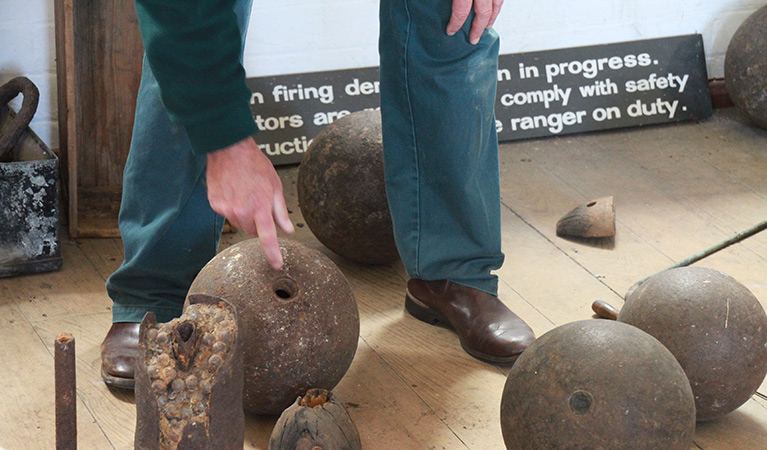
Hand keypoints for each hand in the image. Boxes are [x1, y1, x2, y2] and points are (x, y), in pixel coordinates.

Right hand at [206, 137, 293, 269]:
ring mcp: (226, 209)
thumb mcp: (274, 186)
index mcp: (260, 208)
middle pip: (251, 231)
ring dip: (243, 214)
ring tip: (244, 193)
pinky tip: (233, 190)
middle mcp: (242, 212)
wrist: (229, 150)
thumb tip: (287, 229)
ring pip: (239, 223)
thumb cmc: (254, 165)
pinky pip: (226, 214)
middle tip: (257, 203)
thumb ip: (280, 211)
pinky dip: (231, 206)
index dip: (273, 254)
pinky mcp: (215, 205)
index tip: (277, 264)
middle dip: (256, 222)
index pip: (267, 238)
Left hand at [446, 0, 503, 44]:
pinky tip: (493, 9)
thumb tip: (443, 7)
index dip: (455, 23)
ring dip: (492, 18)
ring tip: (487, 27)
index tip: (451, 31)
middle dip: (478, 28)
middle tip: (473, 39)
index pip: (461, 12)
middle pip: (483, 13)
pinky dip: (496, 5)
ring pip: (496, 5)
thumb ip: (447, 0)